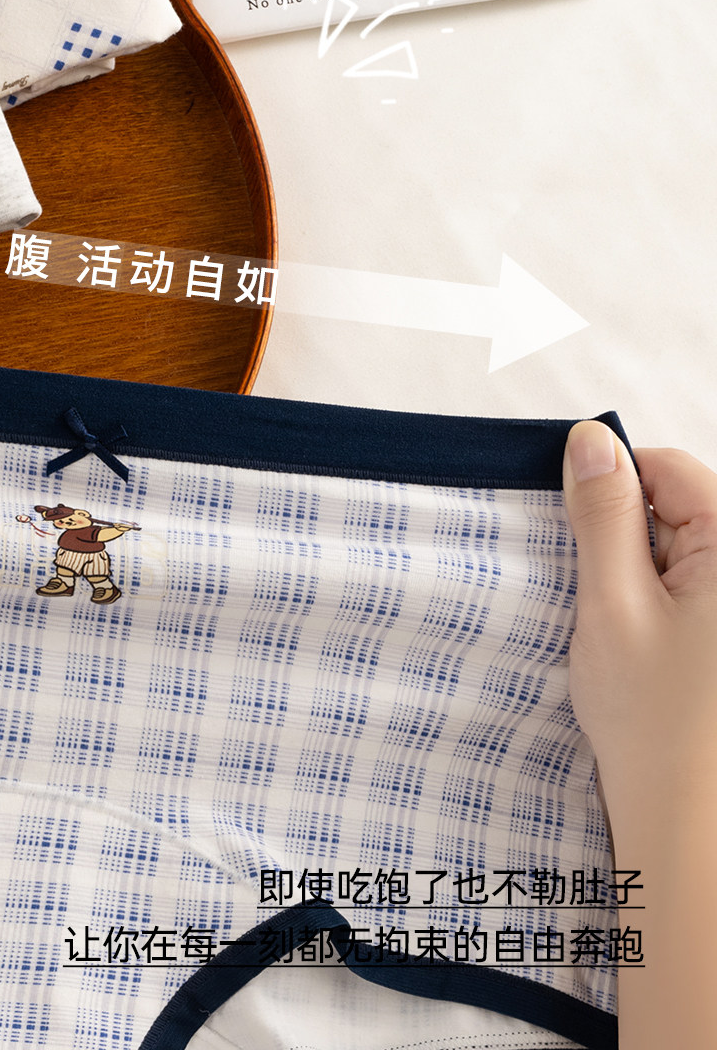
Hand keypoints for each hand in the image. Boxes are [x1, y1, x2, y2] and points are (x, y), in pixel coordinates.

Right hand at [562, 422, 716, 835]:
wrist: (687, 818)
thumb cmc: (654, 720)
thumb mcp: (614, 603)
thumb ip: (603, 516)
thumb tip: (590, 440)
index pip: (669, 468)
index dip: (610, 487)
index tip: (571, 528)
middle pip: (675, 505)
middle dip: (623, 535)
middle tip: (598, 593)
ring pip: (675, 545)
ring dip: (634, 570)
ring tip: (618, 624)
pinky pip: (685, 584)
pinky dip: (650, 600)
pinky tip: (635, 643)